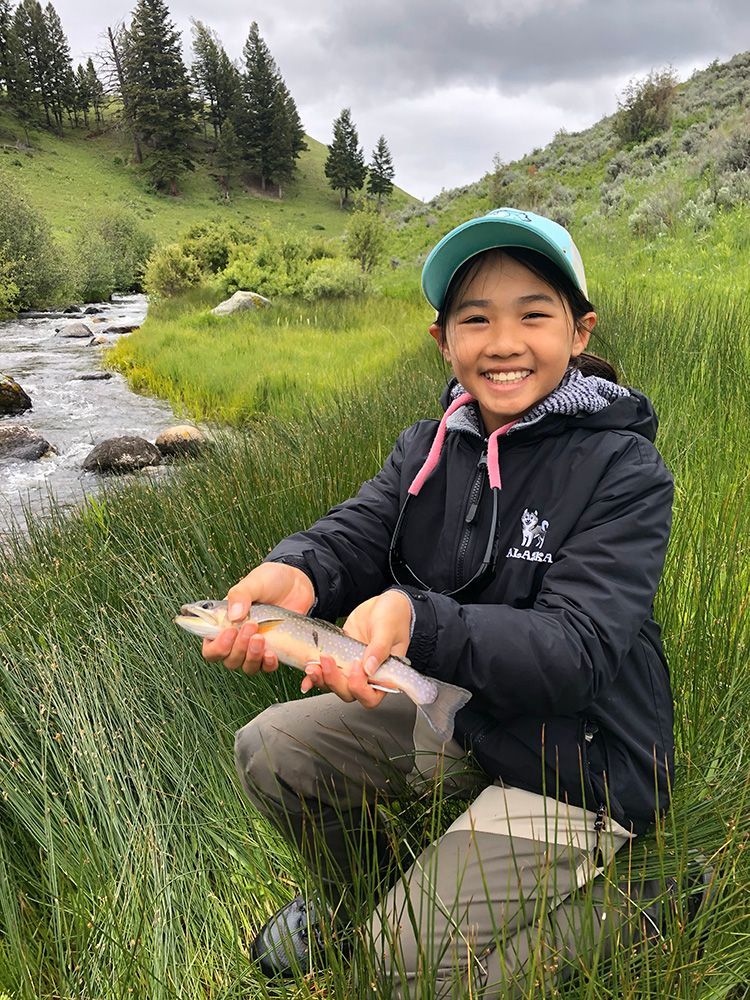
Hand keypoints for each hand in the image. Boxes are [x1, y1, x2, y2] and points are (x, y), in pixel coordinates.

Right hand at [202, 562, 314, 674]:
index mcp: (224, 623)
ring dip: (252, 657)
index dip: (217, 646)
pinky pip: (266, 667)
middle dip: (238, 648)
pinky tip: (272, 653)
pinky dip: (267, 664)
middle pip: (228, 660)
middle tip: (252, 626)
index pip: (210, 647)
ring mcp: (255, 646)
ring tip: (261, 638)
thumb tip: (234, 615)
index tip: (231, 631)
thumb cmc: (270, 580)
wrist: (297, 583)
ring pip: (246, 666)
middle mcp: (238, 639)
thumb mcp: (253, 582)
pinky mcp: (273, 650)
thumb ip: (240, 595)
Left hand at [301, 590, 412, 708]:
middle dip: (335, 681)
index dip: (360, 688)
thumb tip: (368, 668)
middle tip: (328, 660)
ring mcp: (352, 669)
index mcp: (385, 674)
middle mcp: (368, 676)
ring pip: (334, 685)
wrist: (381, 605)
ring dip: (322, 679)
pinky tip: (308, 670)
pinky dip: (314, 676)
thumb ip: (380, 648)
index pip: (371, 697)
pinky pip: (326, 673)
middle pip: (349, 693)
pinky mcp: (340, 659)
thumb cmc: (394, 616)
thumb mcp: (388, 628)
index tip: (356, 666)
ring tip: (313, 665)